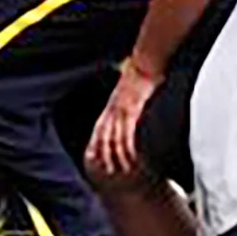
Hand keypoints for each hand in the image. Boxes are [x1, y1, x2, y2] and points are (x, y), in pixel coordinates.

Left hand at [83, 70, 159, 195]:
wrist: (144, 62)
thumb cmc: (140, 76)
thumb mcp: (128, 93)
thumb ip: (127, 105)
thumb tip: (131, 113)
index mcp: (110, 107)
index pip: (97, 131)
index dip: (93, 147)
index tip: (92, 162)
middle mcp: (111, 110)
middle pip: (102, 139)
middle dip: (103, 157)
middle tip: (107, 173)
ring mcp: (120, 111)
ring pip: (113, 139)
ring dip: (117, 157)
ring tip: (122, 171)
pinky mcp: (131, 110)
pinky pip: (127, 133)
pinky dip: (128, 148)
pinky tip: (132, 158)